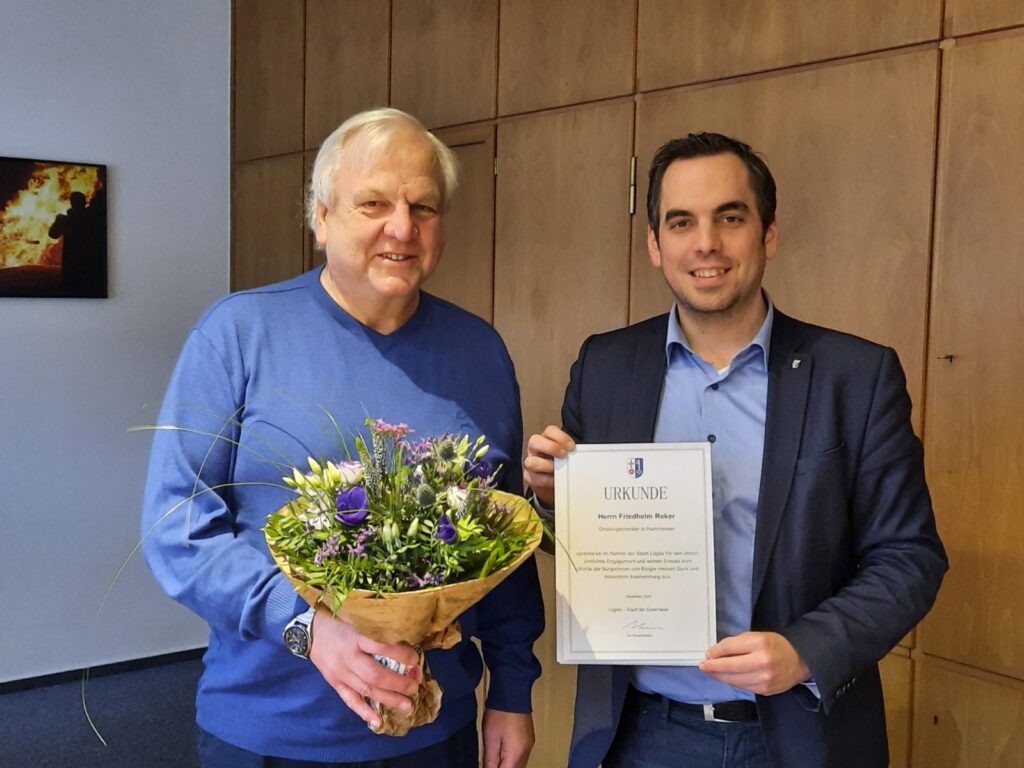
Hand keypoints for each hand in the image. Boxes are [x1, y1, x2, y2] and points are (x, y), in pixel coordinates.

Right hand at [308, 608, 420, 726]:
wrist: (309, 631)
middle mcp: (349, 658)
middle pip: (375, 675)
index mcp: (356, 638)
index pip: (382, 647)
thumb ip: (376, 629)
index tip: (415, 659)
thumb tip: (403, 639)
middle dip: (398, 683)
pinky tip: (378, 721)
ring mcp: (341, 673)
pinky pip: (350, 700)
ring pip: (366, 690)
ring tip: (407, 705)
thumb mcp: (358, 618)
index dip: (401, 655)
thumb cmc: (338, 622)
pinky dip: (364, 712)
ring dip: (388, 699)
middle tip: (414, 687)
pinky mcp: (335, 683)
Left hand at [481, 709, 534, 767]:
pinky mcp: (528, 739)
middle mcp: (526, 751)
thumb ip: (489, 760)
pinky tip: (502, 754)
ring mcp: (529, 745)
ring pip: (518, 765)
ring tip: (493, 758)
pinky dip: (511, 759)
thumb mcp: (490, 739)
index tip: (485, 765)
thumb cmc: (500, 711)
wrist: (512, 692)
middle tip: (488, 763)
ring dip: (506, 765)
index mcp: (516, 753)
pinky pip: (521, 756)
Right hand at [523, 425, 575, 506]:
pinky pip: (535, 478)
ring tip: (558, 470)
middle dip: (551, 447)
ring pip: (531, 461)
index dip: (561, 437)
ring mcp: (530, 462)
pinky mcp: (529, 477)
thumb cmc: (561, 465)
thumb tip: (581, 455)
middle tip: (564, 455)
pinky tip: (554, 481)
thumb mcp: (566, 455)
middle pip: (535, 441)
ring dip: (547, 466)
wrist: (553, 483)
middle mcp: (535, 449)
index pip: (550, 431)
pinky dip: (546, 480)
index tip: (572, 447)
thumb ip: (570, 452)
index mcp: (546, 439)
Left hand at [698, 631, 810, 695]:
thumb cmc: (776, 646)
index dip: (715, 651)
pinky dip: (731, 682)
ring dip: (719, 676)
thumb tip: (716, 653)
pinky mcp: (764, 690)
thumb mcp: (757, 636)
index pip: (730, 648)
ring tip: (711, 671)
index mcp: (759, 644)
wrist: (800, 661)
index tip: (708, 653)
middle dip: (712, 667)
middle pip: (729, 667)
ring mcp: (763, 679)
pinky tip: (726, 677)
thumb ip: (736, 643)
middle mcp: (762, 662)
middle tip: (702, 666)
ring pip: (733, 680)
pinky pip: (742, 687)